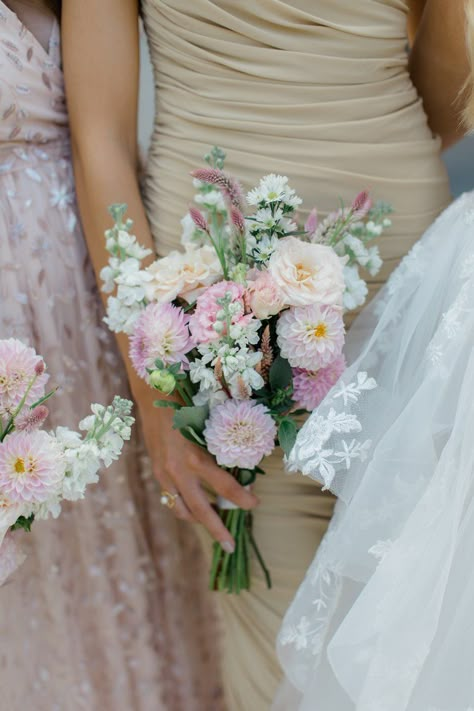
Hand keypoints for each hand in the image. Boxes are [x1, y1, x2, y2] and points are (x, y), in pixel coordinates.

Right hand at [136, 388, 259, 552]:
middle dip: (217, 530)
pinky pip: (171, 498)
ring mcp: (164, 474)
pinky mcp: (156, 472)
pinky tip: (196, 506)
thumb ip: (220, 447)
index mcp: (194, 458)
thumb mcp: (207, 425)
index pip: (224, 487)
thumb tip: (242, 463)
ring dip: (199, 519)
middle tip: (231, 546)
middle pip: (201, 510)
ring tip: (214, 524)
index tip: (255, 503)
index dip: (242, 498)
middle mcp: (177, 470)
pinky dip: (185, 505)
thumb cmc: (186, 404)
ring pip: (182, 509)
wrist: (152, 394)